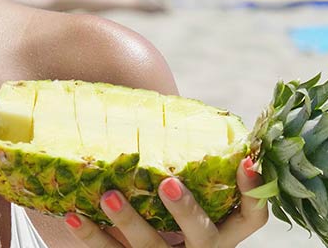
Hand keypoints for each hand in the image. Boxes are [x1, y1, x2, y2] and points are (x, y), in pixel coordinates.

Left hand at [64, 157, 267, 247]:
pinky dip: (91, 236)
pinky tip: (73, 215)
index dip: (253, 191)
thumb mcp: (191, 188)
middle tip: (166, 182)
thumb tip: (157, 93)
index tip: (245, 160)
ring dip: (130, 223)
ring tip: (109, 197)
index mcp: (223, 228)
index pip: (253, 217)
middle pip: (203, 236)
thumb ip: (187, 160)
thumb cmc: (170, 203)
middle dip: (186, 210)